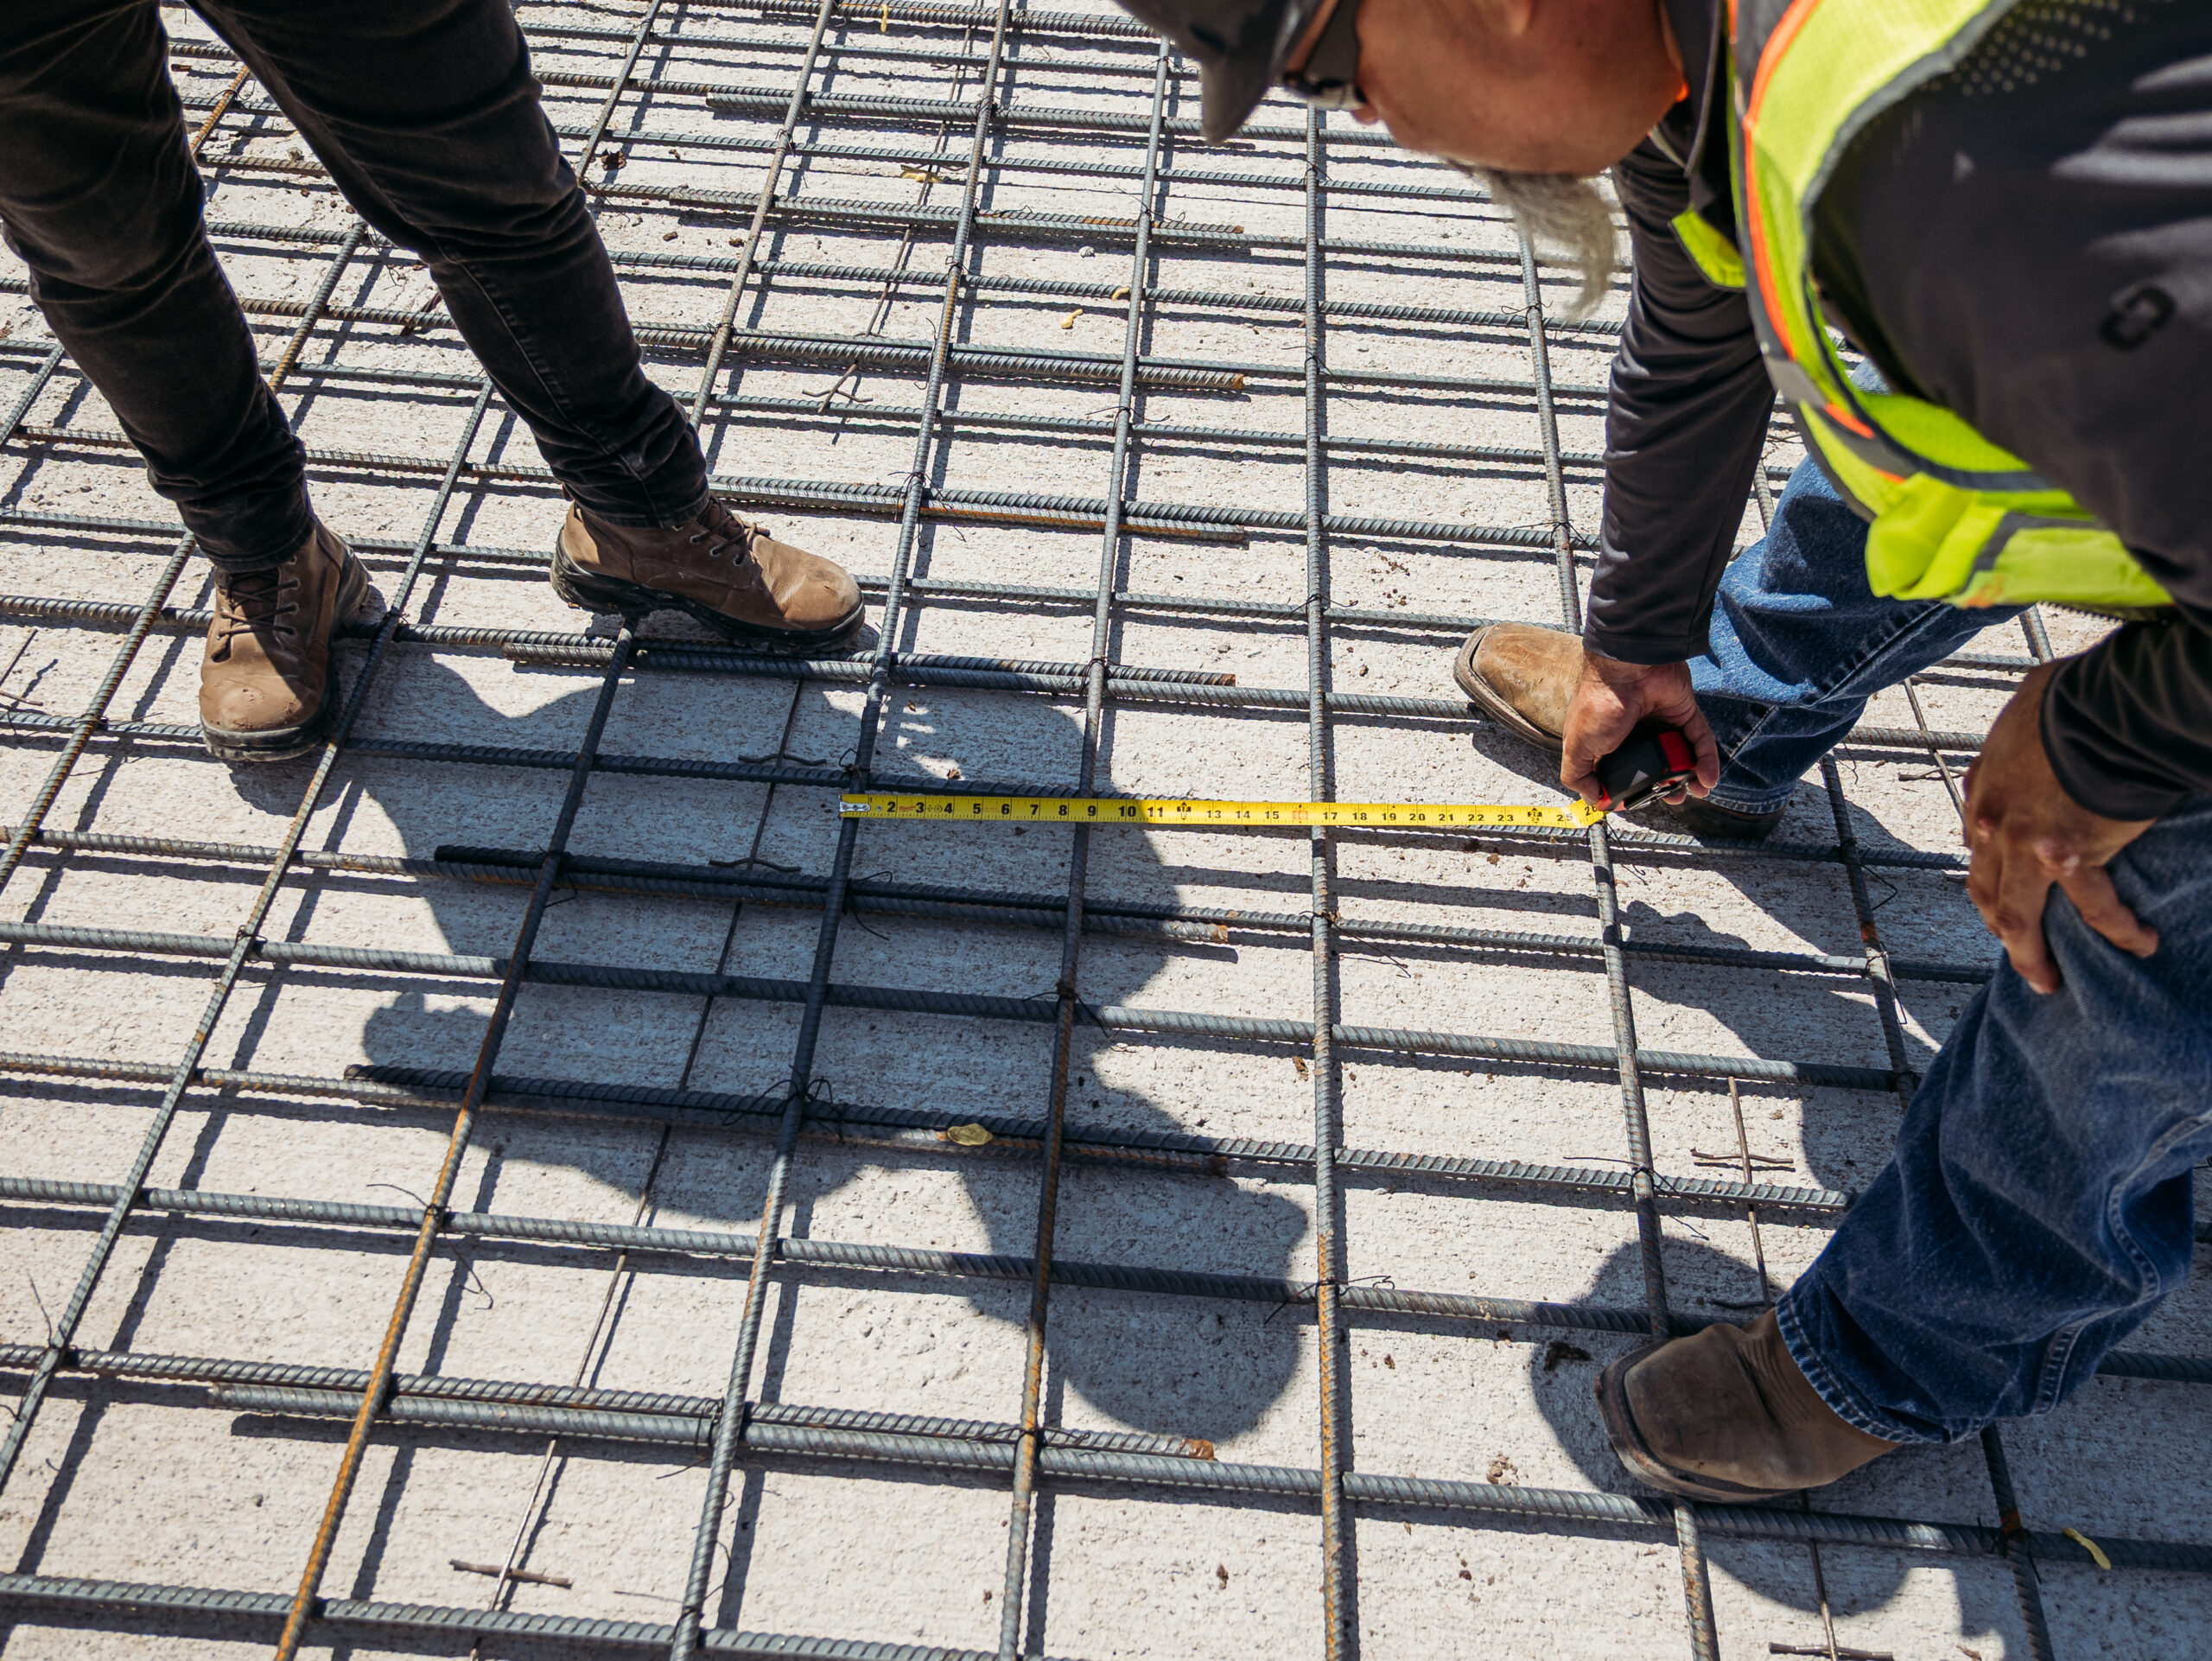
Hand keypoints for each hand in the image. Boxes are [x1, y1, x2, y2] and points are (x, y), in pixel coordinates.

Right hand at [1560, 652, 1720, 806]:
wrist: (1627, 670)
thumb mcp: (1576, 747)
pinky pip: (1699, 740)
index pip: (1623, 773)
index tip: (1639, 803)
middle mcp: (1636, 734)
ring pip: (1681, 755)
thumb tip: (1594, 799)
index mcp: (1609, 743)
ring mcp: (1662, 723)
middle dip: (1666, 786)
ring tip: (1696, 792)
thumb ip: (1578, 776)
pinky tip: (1708, 779)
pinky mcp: (1684, 713)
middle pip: (1656, 766)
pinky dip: (1707, 760)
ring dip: (1691, 776)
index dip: (1632, 789)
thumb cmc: (1598, 705)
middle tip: (1673, 798)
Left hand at [1963, 660, 2156, 992]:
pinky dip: (2118, 930)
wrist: (2101, 706)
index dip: (1992, 880)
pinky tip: (2139, 942)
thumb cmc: (2075, 698)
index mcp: (1983, 790)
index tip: (2006, 900)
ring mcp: (2023, 845)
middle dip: (2002, 931)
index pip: (1979, 849)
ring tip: (2050, 982)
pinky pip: (2094, 908)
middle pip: (1986, 892)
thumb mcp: (2028, 713)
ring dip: (2033, 956)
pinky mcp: (2065, 856)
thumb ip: (2024, 741)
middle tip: (2022, 960)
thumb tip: (2037, 734)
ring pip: (2018, 917)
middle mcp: (1991, 823)